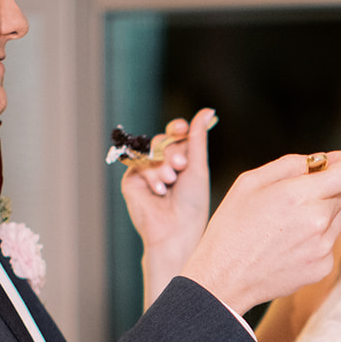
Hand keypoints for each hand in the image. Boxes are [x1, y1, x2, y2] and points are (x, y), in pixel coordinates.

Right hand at [120, 111, 216, 302]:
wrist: (176, 231)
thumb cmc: (193, 205)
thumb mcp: (198, 167)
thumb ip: (198, 138)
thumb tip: (208, 110)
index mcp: (182, 162)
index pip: (177, 135)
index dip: (178, 128)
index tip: (182, 128)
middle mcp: (164, 165)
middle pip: (163, 140)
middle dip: (171, 150)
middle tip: (180, 165)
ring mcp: (147, 173)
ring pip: (150, 150)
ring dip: (161, 163)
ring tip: (170, 181)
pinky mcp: (132, 182)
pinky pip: (138, 164)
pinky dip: (150, 174)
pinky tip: (159, 190)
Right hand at [181, 150, 340, 314]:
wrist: (224, 278)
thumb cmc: (232, 227)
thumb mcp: (250, 182)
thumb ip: (289, 164)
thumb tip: (317, 162)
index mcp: (299, 195)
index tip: (333, 164)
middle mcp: (317, 221)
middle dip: (323, 189)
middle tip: (293, 199)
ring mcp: (323, 247)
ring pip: (338, 218)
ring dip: (321, 215)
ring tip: (288, 226)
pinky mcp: (323, 267)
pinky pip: (329, 243)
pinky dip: (315, 240)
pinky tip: (288, 246)